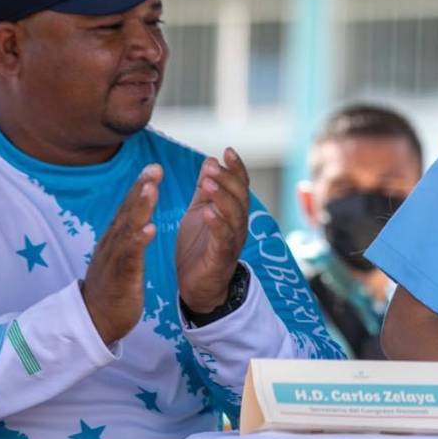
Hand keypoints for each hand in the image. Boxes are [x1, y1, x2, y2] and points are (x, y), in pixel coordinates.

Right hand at [82, 165, 161, 345]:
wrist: (95, 321)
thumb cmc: (112, 288)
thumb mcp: (121, 257)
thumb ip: (128, 238)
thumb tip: (136, 219)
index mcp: (115, 239)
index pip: (128, 209)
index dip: (141, 188)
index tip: (154, 168)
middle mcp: (112, 244)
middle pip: (127, 212)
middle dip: (141, 189)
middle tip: (154, 168)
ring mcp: (114, 259)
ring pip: (127, 229)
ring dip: (140, 208)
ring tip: (152, 189)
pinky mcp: (119, 277)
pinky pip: (129, 257)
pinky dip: (138, 241)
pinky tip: (149, 229)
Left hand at [176, 148, 250, 313]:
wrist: (197, 288)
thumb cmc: (200, 248)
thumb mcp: (200, 212)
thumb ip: (206, 190)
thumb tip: (210, 161)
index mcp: (233, 213)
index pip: (240, 186)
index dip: (236, 168)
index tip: (227, 150)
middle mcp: (238, 225)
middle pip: (240, 198)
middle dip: (228, 180)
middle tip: (213, 167)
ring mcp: (232, 242)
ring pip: (234, 216)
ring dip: (222, 198)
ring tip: (208, 184)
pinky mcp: (221, 258)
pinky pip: (223, 239)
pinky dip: (217, 224)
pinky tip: (208, 212)